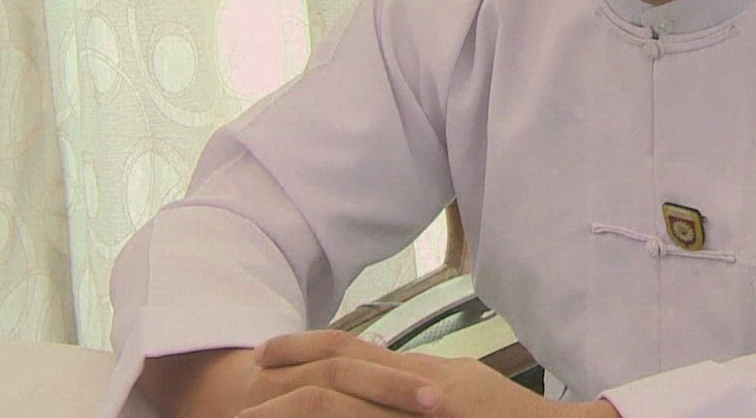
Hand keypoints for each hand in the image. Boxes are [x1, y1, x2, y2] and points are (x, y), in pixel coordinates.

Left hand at [247, 330, 605, 417]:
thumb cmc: (507, 415)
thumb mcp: (456, 384)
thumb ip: (416, 375)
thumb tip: (382, 365)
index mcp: (417, 371)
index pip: (348, 348)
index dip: (303, 346)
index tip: (263, 350)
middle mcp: (416, 384)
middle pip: (339, 368)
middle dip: (292, 369)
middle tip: (248, 370)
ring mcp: (422, 408)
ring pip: (348, 402)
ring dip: (305, 405)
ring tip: (262, 406)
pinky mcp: (432, 414)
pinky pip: (376, 417)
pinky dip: (346, 416)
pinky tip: (313, 414)